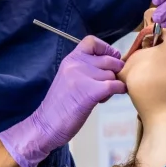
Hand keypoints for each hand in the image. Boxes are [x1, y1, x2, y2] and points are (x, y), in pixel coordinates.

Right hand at [0, 37, 125, 166]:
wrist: (46, 125)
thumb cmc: (59, 106)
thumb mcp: (69, 78)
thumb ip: (85, 68)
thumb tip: (111, 63)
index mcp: (70, 60)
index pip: (91, 41)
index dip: (106, 48)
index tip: (111, 58)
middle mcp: (76, 64)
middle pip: (109, 59)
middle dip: (114, 71)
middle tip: (108, 83)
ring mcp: (82, 77)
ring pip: (112, 74)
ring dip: (113, 84)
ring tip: (102, 95)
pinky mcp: (90, 92)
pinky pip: (114, 85)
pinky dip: (119, 89)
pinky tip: (114, 95)